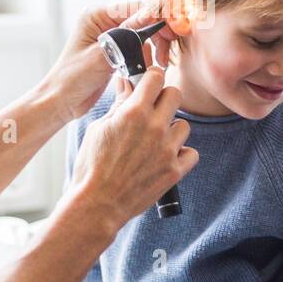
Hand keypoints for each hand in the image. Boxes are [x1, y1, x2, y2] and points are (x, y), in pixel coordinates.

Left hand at [41, 6, 179, 122]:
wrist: (61, 101)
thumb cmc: (73, 78)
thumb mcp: (102, 56)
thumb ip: (127, 35)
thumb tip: (151, 13)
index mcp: (97, 15)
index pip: (136, 7)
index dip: (160, 13)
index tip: (177, 23)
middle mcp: (105, 21)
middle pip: (144, 16)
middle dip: (161, 29)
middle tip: (173, 44)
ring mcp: (111, 34)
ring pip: (145, 30)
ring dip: (158, 43)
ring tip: (163, 61)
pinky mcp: (117, 49)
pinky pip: (140, 44)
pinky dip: (151, 52)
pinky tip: (156, 64)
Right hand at [63, 67, 197, 231]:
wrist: (97, 204)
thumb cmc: (91, 167)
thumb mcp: (99, 129)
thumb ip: (119, 104)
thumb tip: (126, 82)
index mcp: (133, 112)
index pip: (156, 77)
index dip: (151, 78)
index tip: (148, 84)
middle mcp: (154, 127)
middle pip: (175, 94)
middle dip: (164, 99)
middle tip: (153, 111)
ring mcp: (167, 149)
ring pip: (184, 125)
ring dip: (172, 130)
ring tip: (155, 141)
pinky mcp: (174, 170)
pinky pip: (191, 153)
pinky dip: (181, 155)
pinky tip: (165, 158)